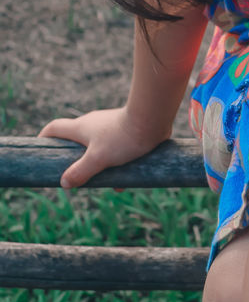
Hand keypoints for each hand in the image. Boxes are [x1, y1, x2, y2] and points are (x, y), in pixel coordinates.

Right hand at [39, 108, 170, 189]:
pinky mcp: (126, 129)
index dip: (44, 138)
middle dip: (74, 158)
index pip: (54, 128)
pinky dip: (116, 163)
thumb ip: (80, 172)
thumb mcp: (98, 158)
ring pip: (98, 146)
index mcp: (80, 127)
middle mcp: (93, 123)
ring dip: (99, 164)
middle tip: (75, 175)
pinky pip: (116, 148)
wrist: (153, 119)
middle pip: (75, 139)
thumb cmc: (122, 137)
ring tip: (104, 183)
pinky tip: (123, 181)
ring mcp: (110, 125)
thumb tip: (64, 183)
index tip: (41, 150)